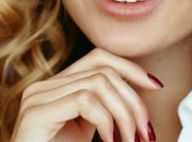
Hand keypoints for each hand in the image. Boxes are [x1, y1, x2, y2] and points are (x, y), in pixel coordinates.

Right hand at [10, 48, 162, 141]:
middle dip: (133, 100)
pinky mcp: (37, 113)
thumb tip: (140, 107)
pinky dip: (105, 121)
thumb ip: (105, 113)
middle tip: (145, 133)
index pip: (98, 58)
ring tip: (129, 141)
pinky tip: (109, 141)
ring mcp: (37, 98)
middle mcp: (43, 87)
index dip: (130, 67)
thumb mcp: (87, 132)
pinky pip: (84, 100)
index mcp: (55, 87)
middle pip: (103, 70)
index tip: (155, 85)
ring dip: (124, 114)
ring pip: (98, 83)